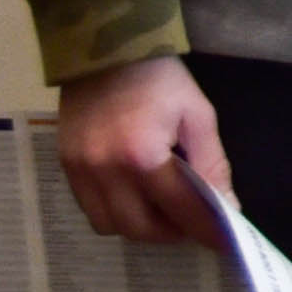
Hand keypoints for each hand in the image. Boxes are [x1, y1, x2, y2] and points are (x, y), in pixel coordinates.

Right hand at [56, 57, 234, 243]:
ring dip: (141, 227)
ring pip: (110, 225)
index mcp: (142, 155)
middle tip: (194, 224)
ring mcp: (79, 171)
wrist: (105, 49)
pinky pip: (90, 208)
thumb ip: (211, 164)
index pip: (178, 209)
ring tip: (166, 211)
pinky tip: (137, 197)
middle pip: (139, 228)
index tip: (225, 242)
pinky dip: (117, 212)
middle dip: (172, 233)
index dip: (204, 229)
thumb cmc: (159, 79)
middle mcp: (104, 170)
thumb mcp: (197, 116)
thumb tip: (226, 206)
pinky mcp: (65, 166)